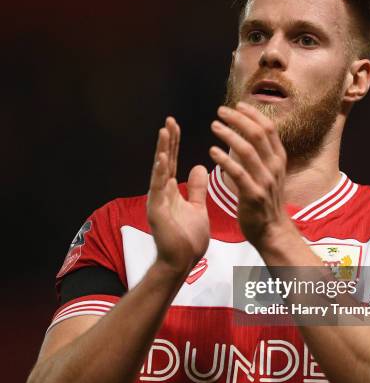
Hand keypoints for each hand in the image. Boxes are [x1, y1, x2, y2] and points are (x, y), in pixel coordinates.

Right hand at [147, 117, 208, 273]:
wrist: (182, 262)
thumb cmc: (188, 239)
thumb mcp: (197, 208)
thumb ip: (197, 189)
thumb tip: (200, 167)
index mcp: (170, 192)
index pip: (171, 162)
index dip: (173, 144)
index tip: (175, 125)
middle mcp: (161, 193)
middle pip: (164, 161)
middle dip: (167, 141)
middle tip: (169, 120)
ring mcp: (157, 201)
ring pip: (159, 171)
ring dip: (161, 151)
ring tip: (164, 131)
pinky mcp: (157, 212)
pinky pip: (158, 190)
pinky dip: (159, 173)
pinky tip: (161, 159)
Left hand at [209, 102, 293, 247]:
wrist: (272, 231)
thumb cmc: (266, 201)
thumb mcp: (270, 174)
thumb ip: (261, 155)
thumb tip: (248, 133)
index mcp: (279, 159)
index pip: (268, 128)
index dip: (253, 114)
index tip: (237, 104)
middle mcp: (274, 167)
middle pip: (258, 134)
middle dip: (239, 119)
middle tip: (220, 111)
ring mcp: (265, 181)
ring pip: (248, 150)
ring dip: (229, 135)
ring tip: (214, 126)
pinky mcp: (253, 195)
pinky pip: (238, 173)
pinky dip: (224, 159)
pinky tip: (212, 151)